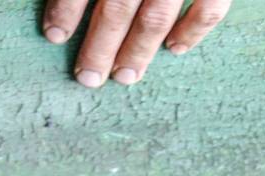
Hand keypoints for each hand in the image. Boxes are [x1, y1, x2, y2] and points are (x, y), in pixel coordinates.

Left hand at [43, 0, 231, 86]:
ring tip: (124, 76)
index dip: (66, 9)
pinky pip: (211, 6)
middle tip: (87, 78)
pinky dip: (194, 30)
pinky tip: (175, 49)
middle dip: (100, 46)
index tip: (53, 36)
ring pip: (156, 17)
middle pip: (118, 7)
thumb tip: (64, 13)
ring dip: (138, 50)